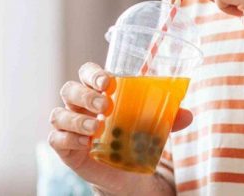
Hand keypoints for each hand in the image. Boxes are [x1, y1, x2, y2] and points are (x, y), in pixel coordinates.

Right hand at [49, 62, 193, 194]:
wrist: (126, 171)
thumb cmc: (134, 137)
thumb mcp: (153, 126)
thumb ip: (169, 119)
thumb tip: (187, 115)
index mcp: (97, 91)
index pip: (86, 73)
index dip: (93, 74)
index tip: (109, 82)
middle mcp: (79, 105)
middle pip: (69, 90)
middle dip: (85, 94)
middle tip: (106, 105)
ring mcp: (69, 126)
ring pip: (58, 114)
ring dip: (76, 119)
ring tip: (97, 127)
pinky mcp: (66, 148)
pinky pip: (55, 139)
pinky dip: (68, 138)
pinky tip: (85, 143)